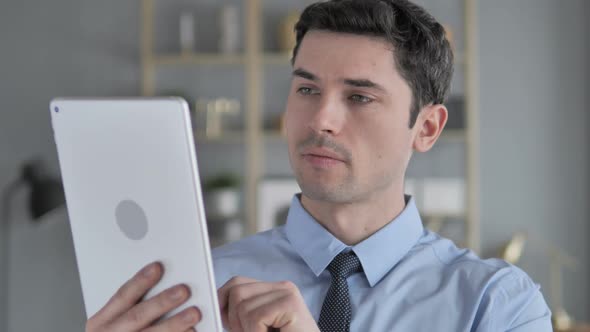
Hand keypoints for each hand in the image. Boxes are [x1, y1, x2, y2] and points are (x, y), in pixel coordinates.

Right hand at [86, 262, 201, 331]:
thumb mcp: (113, 322)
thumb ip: (132, 304)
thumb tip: (160, 278)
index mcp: (102, 321)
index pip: (122, 296)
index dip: (140, 281)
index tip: (157, 267)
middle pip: (137, 316)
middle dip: (161, 302)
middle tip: (183, 290)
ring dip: (173, 324)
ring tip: (194, 313)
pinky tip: (192, 331)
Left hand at [218, 276, 319, 331]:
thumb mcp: (256, 326)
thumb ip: (241, 314)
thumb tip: (216, 305)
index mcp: (273, 290)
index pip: (237, 283)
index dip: (224, 301)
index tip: (225, 322)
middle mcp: (282, 287)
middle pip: (237, 290)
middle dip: (233, 318)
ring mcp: (288, 294)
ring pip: (242, 305)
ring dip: (246, 329)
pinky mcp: (290, 304)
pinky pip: (255, 317)